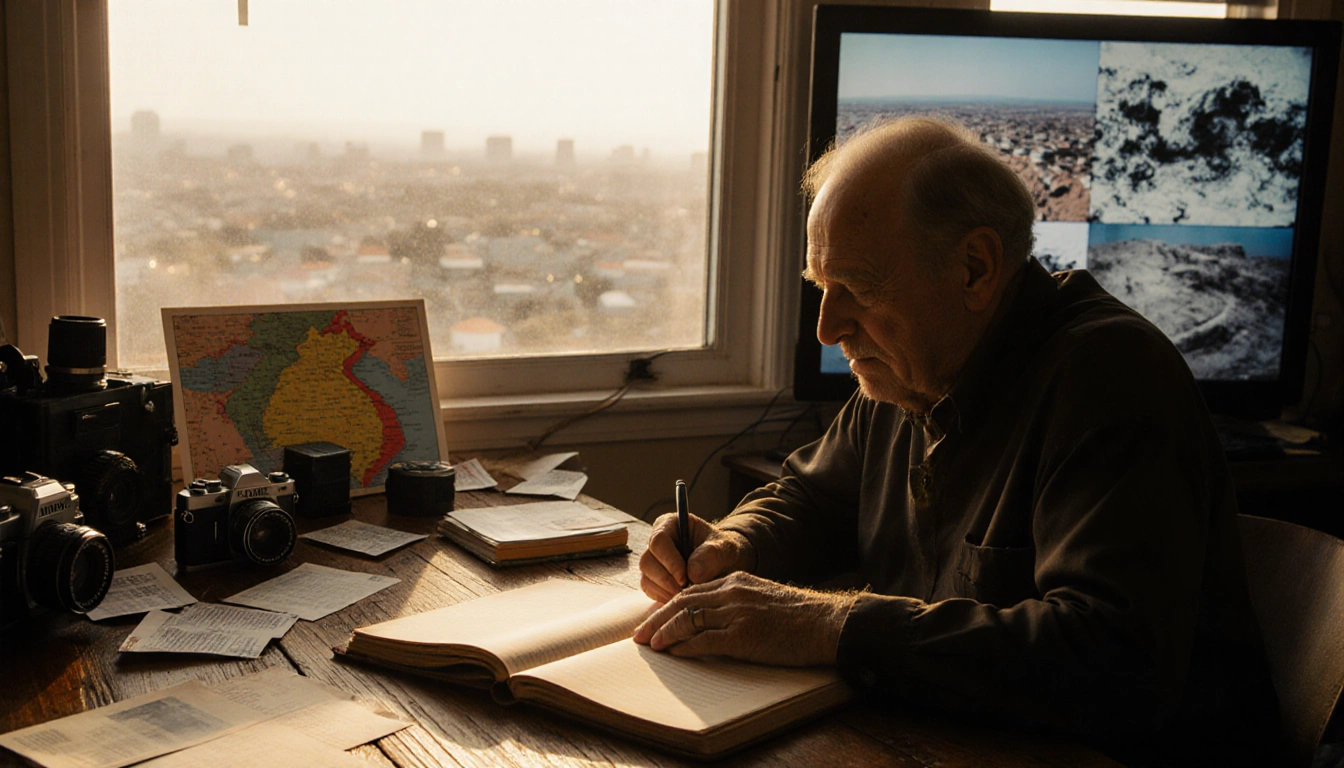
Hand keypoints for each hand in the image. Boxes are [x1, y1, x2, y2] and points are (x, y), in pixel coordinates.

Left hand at [632, 572, 856, 666]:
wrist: (823, 623)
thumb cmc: (797, 616)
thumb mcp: (761, 597)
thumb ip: (735, 601)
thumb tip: (710, 619)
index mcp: (735, 580)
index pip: (690, 590)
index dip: (667, 606)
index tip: (654, 619)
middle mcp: (732, 592)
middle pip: (682, 602)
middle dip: (656, 619)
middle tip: (639, 634)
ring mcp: (736, 613)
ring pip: (687, 619)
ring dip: (664, 633)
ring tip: (649, 645)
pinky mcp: (743, 636)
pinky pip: (703, 640)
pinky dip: (684, 647)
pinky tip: (673, 653)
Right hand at [639, 513, 753, 601]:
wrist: (724, 565)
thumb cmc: (722, 551)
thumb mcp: (725, 548)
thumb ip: (711, 555)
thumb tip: (693, 572)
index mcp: (671, 525)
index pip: (659, 541)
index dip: (670, 561)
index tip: (685, 578)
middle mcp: (657, 542)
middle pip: (647, 561)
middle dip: (666, 580)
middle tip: (685, 591)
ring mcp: (654, 561)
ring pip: (646, 577)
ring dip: (664, 590)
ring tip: (685, 596)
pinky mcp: (654, 578)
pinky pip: (649, 589)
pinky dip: (663, 597)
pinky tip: (680, 599)